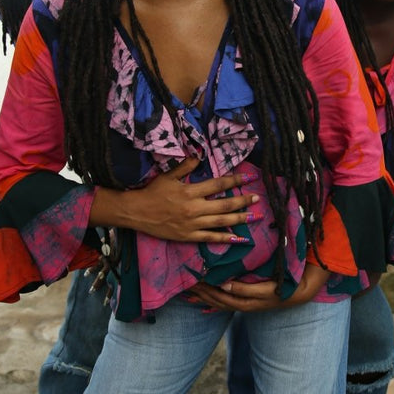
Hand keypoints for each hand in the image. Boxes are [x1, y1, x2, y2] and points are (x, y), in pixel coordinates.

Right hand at [90, 157, 261, 242]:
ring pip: (221, 221)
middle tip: (257, 198)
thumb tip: (199, 156)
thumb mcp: (168, 176)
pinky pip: (210, 237)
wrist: (136, 212)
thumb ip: (185, 167)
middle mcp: (195, 208)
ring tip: (255, 216)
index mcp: (191, 191)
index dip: (234, 181)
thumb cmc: (152, 192)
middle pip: (225, 204)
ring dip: (240, 218)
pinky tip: (238, 237)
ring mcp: (193, 224)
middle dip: (243, 201)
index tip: (248, 178)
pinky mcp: (188, 236)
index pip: (218, 185)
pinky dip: (225, 237)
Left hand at [189, 262, 329, 313]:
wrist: (300, 292)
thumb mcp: (267, 289)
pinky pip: (226, 301)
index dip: (205, 290)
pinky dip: (213, 301)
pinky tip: (204, 301)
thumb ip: (245, 289)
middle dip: (200, 293)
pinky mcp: (248, 299)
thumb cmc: (284, 288)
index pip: (219, 297)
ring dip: (204, 296)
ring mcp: (245, 303)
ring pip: (219, 301)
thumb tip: (223, 285)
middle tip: (186, 283)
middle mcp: (242, 304)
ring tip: (190, 291)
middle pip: (216, 300)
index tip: (193, 281)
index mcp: (245, 303)